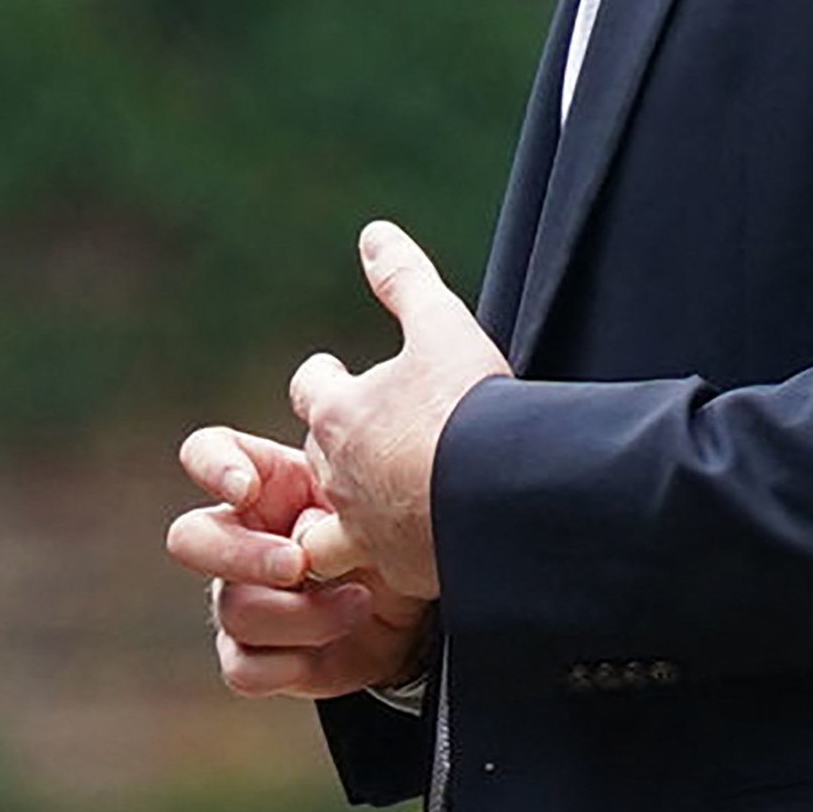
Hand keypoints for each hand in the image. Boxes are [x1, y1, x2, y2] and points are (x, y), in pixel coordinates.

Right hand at [165, 425, 430, 698]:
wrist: (419, 602)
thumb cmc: (390, 531)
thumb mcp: (375, 487)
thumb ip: (344, 456)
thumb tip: (316, 401)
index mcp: (265, 481)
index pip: (205, 452)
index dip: (211, 468)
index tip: (245, 489)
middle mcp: (241, 538)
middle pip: (191, 538)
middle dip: (244, 555)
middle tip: (299, 564)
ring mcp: (243, 599)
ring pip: (233, 610)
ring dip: (302, 614)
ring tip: (359, 602)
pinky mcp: (258, 656)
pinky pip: (242, 668)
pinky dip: (289, 664)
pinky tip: (336, 645)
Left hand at [287, 220, 511, 599]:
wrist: (501, 496)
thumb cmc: (468, 407)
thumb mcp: (440, 326)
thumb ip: (405, 279)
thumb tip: (373, 232)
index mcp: (341, 414)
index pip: (311, 390)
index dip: (325, 381)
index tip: (337, 377)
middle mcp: (338, 475)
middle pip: (317, 461)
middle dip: (336, 454)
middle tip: (365, 449)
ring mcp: (363, 532)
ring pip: (324, 533)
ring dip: (338, 527)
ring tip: (363, 527)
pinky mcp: (398, 574)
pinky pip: (371, 578)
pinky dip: (377, 572)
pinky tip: (398, 572)